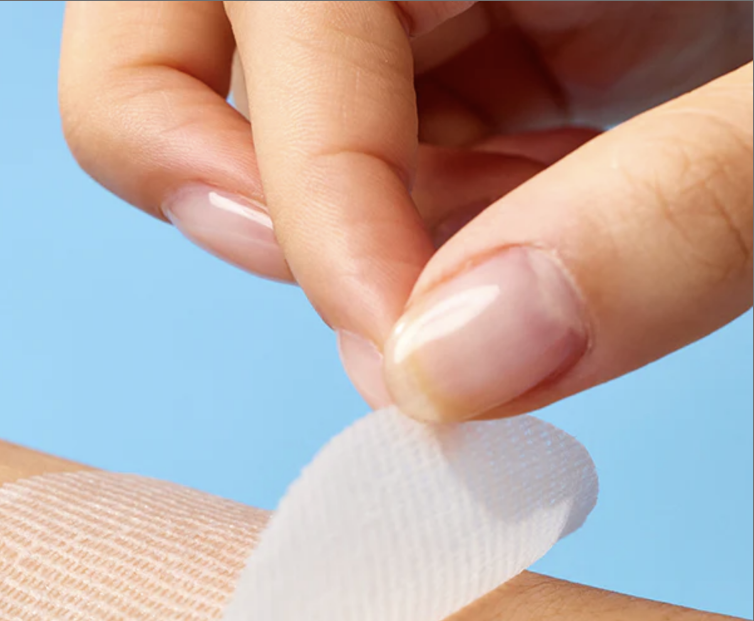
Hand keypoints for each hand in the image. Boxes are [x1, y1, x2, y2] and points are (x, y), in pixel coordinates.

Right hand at [59, 1, 751, 418]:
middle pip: (155, 37)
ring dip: (324, 239)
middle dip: (217, 188)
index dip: (312, 197)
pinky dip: (392, 245)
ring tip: (479, 270)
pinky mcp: (434, 53)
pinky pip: (337, 164)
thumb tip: (452, 376)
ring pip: (230, 120)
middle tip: (361, 300)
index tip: (403, 359)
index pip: (276, 3)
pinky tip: (512, 246)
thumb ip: (675, 210)